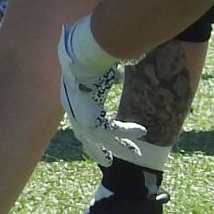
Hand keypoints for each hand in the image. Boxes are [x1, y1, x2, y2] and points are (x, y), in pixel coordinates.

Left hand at [57, 18, 165, 169]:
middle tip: (108, 161)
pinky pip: (111, 131)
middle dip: (98, 149)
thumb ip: (102, 72)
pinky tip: (141, 132)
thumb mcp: (94, 66)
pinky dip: (126, 133)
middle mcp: (73, 109)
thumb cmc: (88, 53)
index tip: (98, 135)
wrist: (82, 51)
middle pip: (86, 136)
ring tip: (134, 153)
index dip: (89, 130)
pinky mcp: (90, 118)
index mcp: (72, 97)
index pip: (79, 119)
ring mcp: (80, 116)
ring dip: (119, 146)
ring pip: (101, 139)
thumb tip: (114, 60)